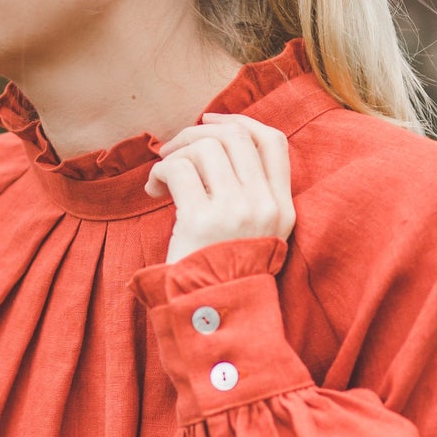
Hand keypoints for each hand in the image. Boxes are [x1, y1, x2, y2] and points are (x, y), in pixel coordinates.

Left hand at [144, 110, 295, 265]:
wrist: (211, 314)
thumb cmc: (221, 273)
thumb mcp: (253, 233)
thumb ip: (246, 192)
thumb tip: (212, 140)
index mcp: (282, 207)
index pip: (273, 141)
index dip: (240, 122)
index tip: (211, 122)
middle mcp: (265, 205)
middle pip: (236, 136)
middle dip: (198, 132)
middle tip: (174, 149)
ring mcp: (236, 211)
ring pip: (206, 147)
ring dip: (176, 153)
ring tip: (163, 175)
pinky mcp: (203, 220)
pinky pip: (179, 170)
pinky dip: (161, 171)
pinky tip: (154, 190)